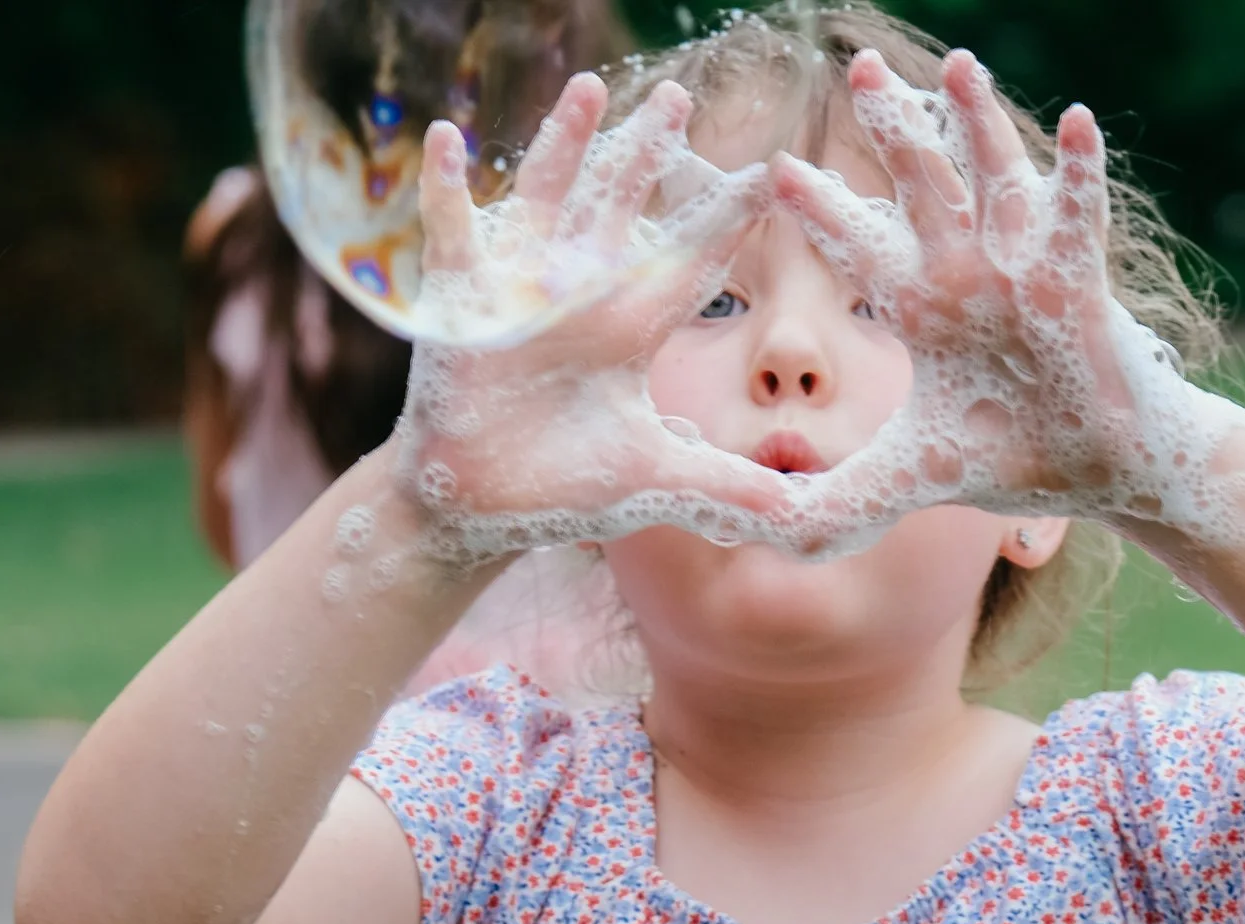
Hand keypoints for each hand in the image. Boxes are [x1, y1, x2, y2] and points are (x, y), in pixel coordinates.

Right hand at [384, 74, 804, 568]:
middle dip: (647, 151)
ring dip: (565, 144)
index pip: (688, 262)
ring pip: (547, 198)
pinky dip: (446, 188)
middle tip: (679, 95)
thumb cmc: (564, 484)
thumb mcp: (653, 479)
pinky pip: (453, 234)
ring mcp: (520, 292)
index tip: (772, 173)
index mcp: (629, 328)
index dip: (726, 220)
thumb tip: (799, 514)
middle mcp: (580, 296)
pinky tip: (445, 136)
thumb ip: (723, 486)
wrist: (482, 507)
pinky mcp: (463, 306)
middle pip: (621, 207)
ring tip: (589, 87)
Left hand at [771, 49, 1244, 555]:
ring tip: (959, 63)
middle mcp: (968, 274)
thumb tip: (761, 537)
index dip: (818, 209)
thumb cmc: (1007, 459)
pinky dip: (1078, 174)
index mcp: (921, 306)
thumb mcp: (904, 482)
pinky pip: (1076, 219)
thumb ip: (834, 503)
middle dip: (892, 126)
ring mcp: (1024, 271)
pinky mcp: (1077, 287)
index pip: (858, 246)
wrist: (1097, 472)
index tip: (772, 168)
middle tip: (858, 68)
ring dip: (980, 121)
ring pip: (996, 179)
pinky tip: (1079, 122)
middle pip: (921, 184)